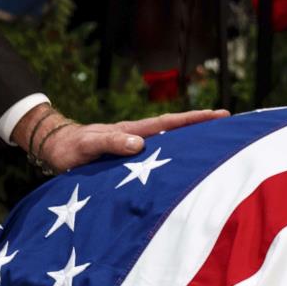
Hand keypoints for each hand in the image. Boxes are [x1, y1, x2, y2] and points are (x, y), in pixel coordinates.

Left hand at [12, 105, 228, 172]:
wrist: (55, 150)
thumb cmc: (70, 148)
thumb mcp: (89, 145)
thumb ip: (111, 142)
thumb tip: (140, 144)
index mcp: (133, 130)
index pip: (170, 123)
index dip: (195, 119)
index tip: (221, 115)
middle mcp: (138, 137)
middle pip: (177, 130)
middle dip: (202, 128)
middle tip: (231, 127)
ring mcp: (135, 147)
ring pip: (169, 144)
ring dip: (191, 144)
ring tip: (216, 148)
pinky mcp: (129, 159)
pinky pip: (157, 158)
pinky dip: (173, 159)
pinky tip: (183, 170)